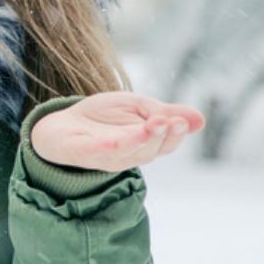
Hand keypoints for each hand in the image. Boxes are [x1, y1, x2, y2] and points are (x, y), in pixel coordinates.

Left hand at [29, 91, 204, 171]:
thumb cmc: (104, 118)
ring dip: (140, 140)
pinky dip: (106, 148)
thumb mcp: (137, 106)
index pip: (167, 143)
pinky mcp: (82, 153)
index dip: (175, 133)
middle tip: (169, 120)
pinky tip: (114, 140)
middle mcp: (129, 155)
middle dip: (161, 135)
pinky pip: (96, 153)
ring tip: (151, 125)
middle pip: (151, 150)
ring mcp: (106, 157)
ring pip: (127, 153)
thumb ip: (164, 111)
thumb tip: (200, 119)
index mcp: (145, 144)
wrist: (62, 124)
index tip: (181, 120)